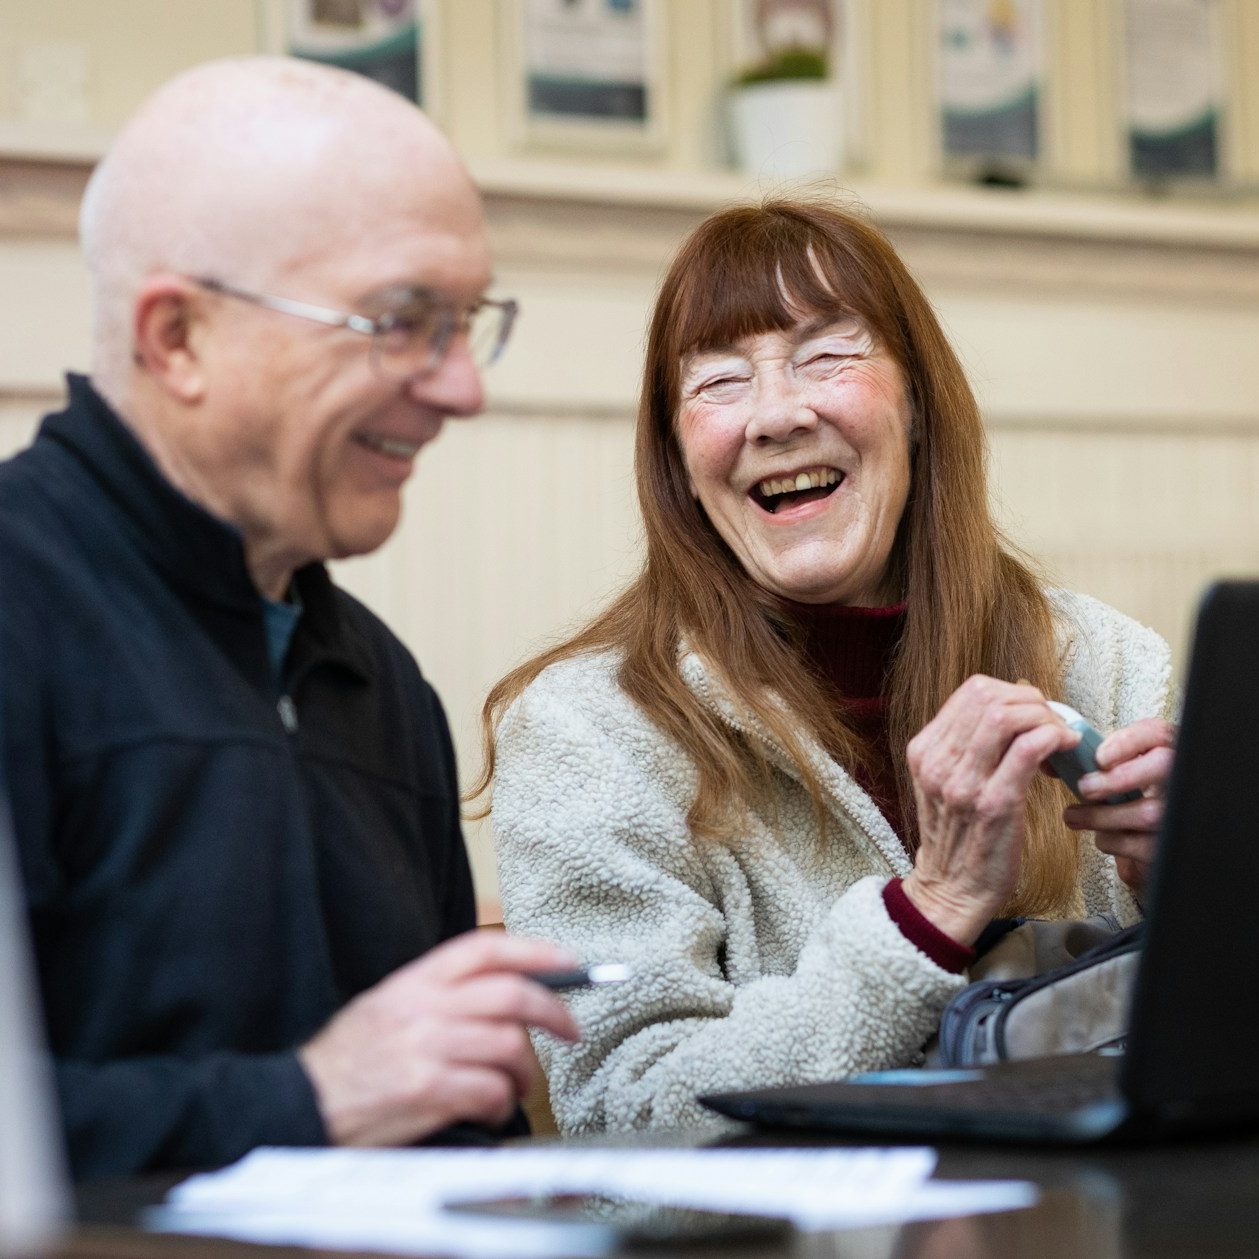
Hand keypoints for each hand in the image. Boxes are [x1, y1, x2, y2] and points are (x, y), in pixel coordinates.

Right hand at [299, 931, 580, 1146]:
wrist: (299, 1103)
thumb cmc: (348, 1059)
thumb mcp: (387, 1005)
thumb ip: (440, 994)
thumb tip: (506, 992)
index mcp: (415, 981)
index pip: (486, 949)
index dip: (535, 951)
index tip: (570, 963)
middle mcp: (424, 1008)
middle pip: (512, 995)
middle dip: (554, 1012)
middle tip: (571, 1030)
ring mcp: (426, 1049)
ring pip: (509, 1046)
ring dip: (526, 1070)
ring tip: (519, 1084)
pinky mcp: (427, 1091)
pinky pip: (490, 1090)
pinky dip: (503, 1102)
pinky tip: (493, 1108)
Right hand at [903, 676, 1081, 944]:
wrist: (952, 890)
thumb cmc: (959, 837)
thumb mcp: (945, 782)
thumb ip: (965, 747)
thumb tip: (1013, 713)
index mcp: (924, 750)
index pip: (972, 691)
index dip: (1012, 693)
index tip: (1031, 714)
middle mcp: (938, 762)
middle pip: (988, 696)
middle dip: (1031, 702)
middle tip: (1050, 724)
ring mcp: (963, 783)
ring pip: (1006, 716)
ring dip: (1043, 718)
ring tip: (1057, 738)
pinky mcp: (994, 804)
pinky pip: (1027, 749)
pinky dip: (1053, 738)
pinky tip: (1063, 749)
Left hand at [1063, 716, 1175, 896]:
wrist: (1144, 847)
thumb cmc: (1125, 806)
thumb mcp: (1115, 778)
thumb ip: (1093, 765)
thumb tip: (1054, 761)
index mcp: (1165, 755)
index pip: (1158, 733)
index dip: (1129, 740)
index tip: (1100, 756)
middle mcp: (1181, 782)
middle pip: (1164, 765)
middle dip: (1119, 777)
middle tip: (1086, 787)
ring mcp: (1181, 815)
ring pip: (1148, 811)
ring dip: (1101, 815)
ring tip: (1074, 816)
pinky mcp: (1170, 848)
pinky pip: (1140, 844)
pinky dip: (1111, 840)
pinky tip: (1103, 836)